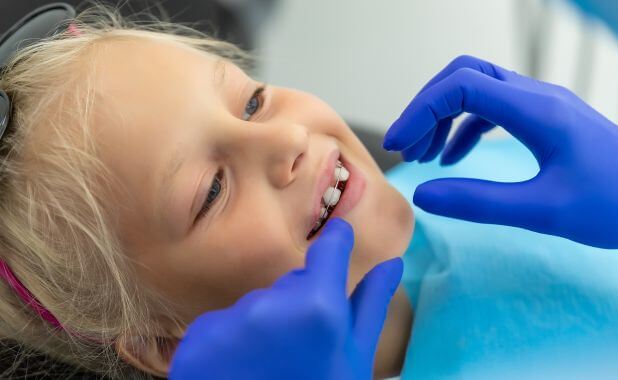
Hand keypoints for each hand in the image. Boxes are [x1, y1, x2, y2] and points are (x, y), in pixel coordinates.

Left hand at [169, 218, 403, 379]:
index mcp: (318, 307)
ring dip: (265, 326)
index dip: (336, 244)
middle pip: (290, 284)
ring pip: (256, 305)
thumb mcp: (356, 358)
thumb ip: (371, 304)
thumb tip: (392, 262)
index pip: (328, 249)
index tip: (338, 239)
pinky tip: (241, 371)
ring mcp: (229, 323)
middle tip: (304, 348)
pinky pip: (221, 325)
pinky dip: (229, 344)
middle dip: (299, 304)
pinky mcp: (196, 341)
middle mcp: (269, 304)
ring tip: (271, 365)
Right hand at [383, 55, 617, 249]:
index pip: (461, 88)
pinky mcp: (546, 118)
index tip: (399, 145)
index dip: (421, 111)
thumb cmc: (612, 207)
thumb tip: (424, 195)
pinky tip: (453, 156)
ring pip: (478, 88)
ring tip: (422, 155)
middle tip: (404, 146)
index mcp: (536, 111)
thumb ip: (479, 202)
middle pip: (465, 76)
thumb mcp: (542, 211)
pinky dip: (466, 126)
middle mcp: (537, 97)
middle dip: (427, 107)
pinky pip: (494, 108)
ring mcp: (543, 104)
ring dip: (444, 115)